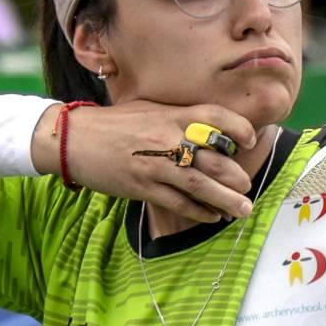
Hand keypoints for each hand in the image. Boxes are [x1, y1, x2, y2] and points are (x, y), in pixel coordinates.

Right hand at [33, 101, 259, 224]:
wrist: (75, 139)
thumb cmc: (116, 123)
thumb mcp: (150, 109)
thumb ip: (180, 117)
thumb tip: (213, 129)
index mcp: (172, 115)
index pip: (216, 117)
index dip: (239, 129)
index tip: (250, 141)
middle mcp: (168, 138)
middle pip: (214, 159)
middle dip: (236, 177)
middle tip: (247, 187)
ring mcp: (156, 164)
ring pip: (200, 185)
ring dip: (226, 200)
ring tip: (243, 210)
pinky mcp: (142, 187)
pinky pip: (178, 203)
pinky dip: (199, 211)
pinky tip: (212, 216)